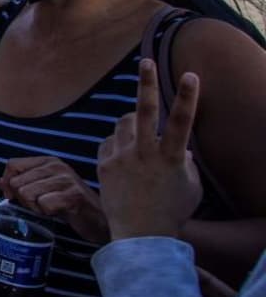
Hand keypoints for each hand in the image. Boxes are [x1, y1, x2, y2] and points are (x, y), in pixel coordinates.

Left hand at [0, 156, 109, 242]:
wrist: (97, 219)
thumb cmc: (67, 204)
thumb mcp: (42, 189)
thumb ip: (21, 183)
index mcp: (47, 161)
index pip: (12, 164)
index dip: (8, 183)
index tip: (14, 196)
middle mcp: (56, 165)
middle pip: (16, 183)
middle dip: (23, 199)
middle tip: (40, 204)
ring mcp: (66, 179)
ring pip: (27, 194)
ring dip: (35, 207)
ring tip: (50, 208)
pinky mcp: (74, 195)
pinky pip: (43, 204)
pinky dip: (47, 213)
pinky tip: (59, 212)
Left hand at [96, 57, 201, 239]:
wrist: (139, 234)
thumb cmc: (172, 211)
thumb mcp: (190, 187)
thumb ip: (186, 163)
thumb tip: (183, 149)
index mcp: (170, 158)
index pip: (182, 122)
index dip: (188, 97)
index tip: (191, 75)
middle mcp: (144, 154)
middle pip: (143, 111)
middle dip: (146, 84)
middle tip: (145, 62)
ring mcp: (122, 158)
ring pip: (124, 124)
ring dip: (132, 122)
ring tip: (139, 137)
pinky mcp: (104, 164)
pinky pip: (110, 141)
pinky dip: (118, 143)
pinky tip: (124, 157)